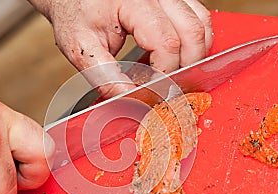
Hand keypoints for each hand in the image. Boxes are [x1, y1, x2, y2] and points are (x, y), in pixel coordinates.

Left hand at [29, 0, 212, 97]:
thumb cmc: (75, 13)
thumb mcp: (81, 47)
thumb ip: (105, 76)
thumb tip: (131, 100)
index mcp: (133, 2)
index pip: (166, 42)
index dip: (164, 73)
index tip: (154, 91)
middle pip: (192, 33)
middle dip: (185, 68)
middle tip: (168, 86)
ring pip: (202, 24)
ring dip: (194, 54)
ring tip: (172, 72)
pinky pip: (198, 18)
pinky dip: (194, 41)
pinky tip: (177, 56)